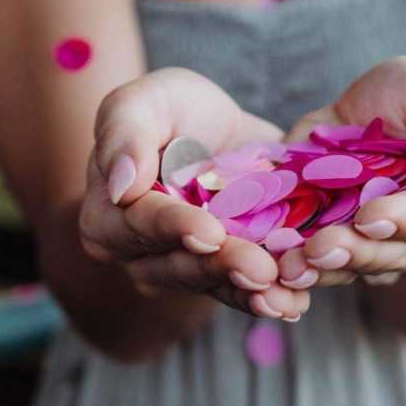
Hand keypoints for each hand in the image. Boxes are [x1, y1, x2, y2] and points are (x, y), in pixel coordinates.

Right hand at [79, 67, 311, 320]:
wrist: (217, 130)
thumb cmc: (169, 110)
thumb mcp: (143, 102)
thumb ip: (123, 133)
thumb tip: (121, 185)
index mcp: (109, 216)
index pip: (140, 225)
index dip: (175, 229)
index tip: (210, 232)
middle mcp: (140, 255)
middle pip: (179, 266)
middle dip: (222, 267)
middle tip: (261, 268)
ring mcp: (184, 270)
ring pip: (214, 286)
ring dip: (250, 293)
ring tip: (283, 297)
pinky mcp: (224, 276)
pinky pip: (244, 292)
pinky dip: (272, 298)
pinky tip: (296, 302)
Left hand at [274, 55, 405, 291]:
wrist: (363, 109)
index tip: (369, 215)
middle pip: (395, 256)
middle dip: (356, 252)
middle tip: (318, 247)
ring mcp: (383, 253)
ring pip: (357, 271)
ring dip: (323, 270)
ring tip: (290, 263)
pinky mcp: (342, 255)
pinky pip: (322, 270)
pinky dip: (299, 267)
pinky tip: (275, 261)